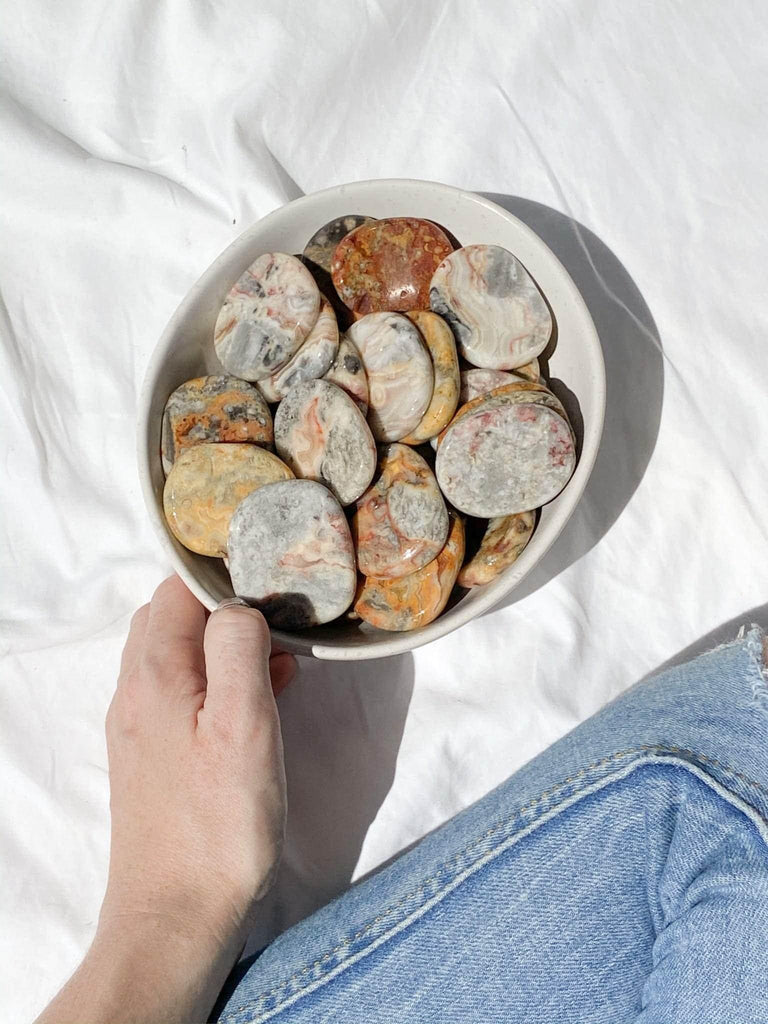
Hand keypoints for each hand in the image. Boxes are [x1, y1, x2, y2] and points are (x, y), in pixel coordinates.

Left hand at [36, 576, 294, 1023]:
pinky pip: (181, 694)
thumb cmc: (219, 821)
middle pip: (171, 617)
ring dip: (224, 647)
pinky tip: (258, 702)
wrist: (175, 914)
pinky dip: (217, 682)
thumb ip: (238, 648)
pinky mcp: (151, 756)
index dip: (223, 575)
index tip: (272, 582)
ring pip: (177, 656)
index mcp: (155, 672)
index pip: (176, 588)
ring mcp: (139, 725)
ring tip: (279, 659)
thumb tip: (238, 605)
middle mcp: (136, 691)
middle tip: (279, 620)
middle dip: (224, 607)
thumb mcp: (243, 723)